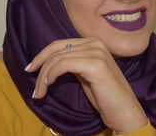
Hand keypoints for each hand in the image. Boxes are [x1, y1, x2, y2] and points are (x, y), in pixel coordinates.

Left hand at [25, 38, 147, 132]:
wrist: (125, 112)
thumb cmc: (105, 97)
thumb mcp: (85, 75)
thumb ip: (72, 63)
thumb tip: (48, 62)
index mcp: (93, 43)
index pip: (60, 44)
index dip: (42, 55)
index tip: (30, 69)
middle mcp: (96, 43)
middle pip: (57, 49)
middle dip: (40, 66)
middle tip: (34, 87)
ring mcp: (97, 52)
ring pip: (58, 58)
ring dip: (43, 76)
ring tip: (39, 92)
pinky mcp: (96, 64)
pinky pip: (63, 65)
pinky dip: (51, 75)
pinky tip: (49, 86)